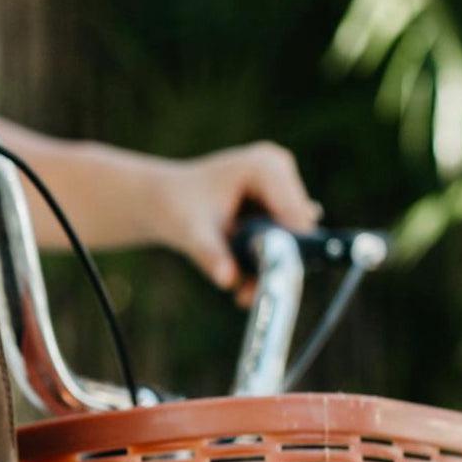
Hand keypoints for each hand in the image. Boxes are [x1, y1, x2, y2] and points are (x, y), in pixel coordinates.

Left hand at [153, 142, 321, 299]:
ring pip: (293, 238)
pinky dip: (264, 261)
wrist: (163, 199)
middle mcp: (280, 169)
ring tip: (241, 293)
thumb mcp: (190, 232)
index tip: (274, 283)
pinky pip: (283, 239)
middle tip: (248, 295)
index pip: (295, 215)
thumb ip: (211, 254)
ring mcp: (281, 185)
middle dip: (276, 263)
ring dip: (269, 267)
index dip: (290, 250)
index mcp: (265, 167)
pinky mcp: (279, 203)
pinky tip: (242, 280)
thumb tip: (228, 279)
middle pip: (299, 228)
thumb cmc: (174, 207)